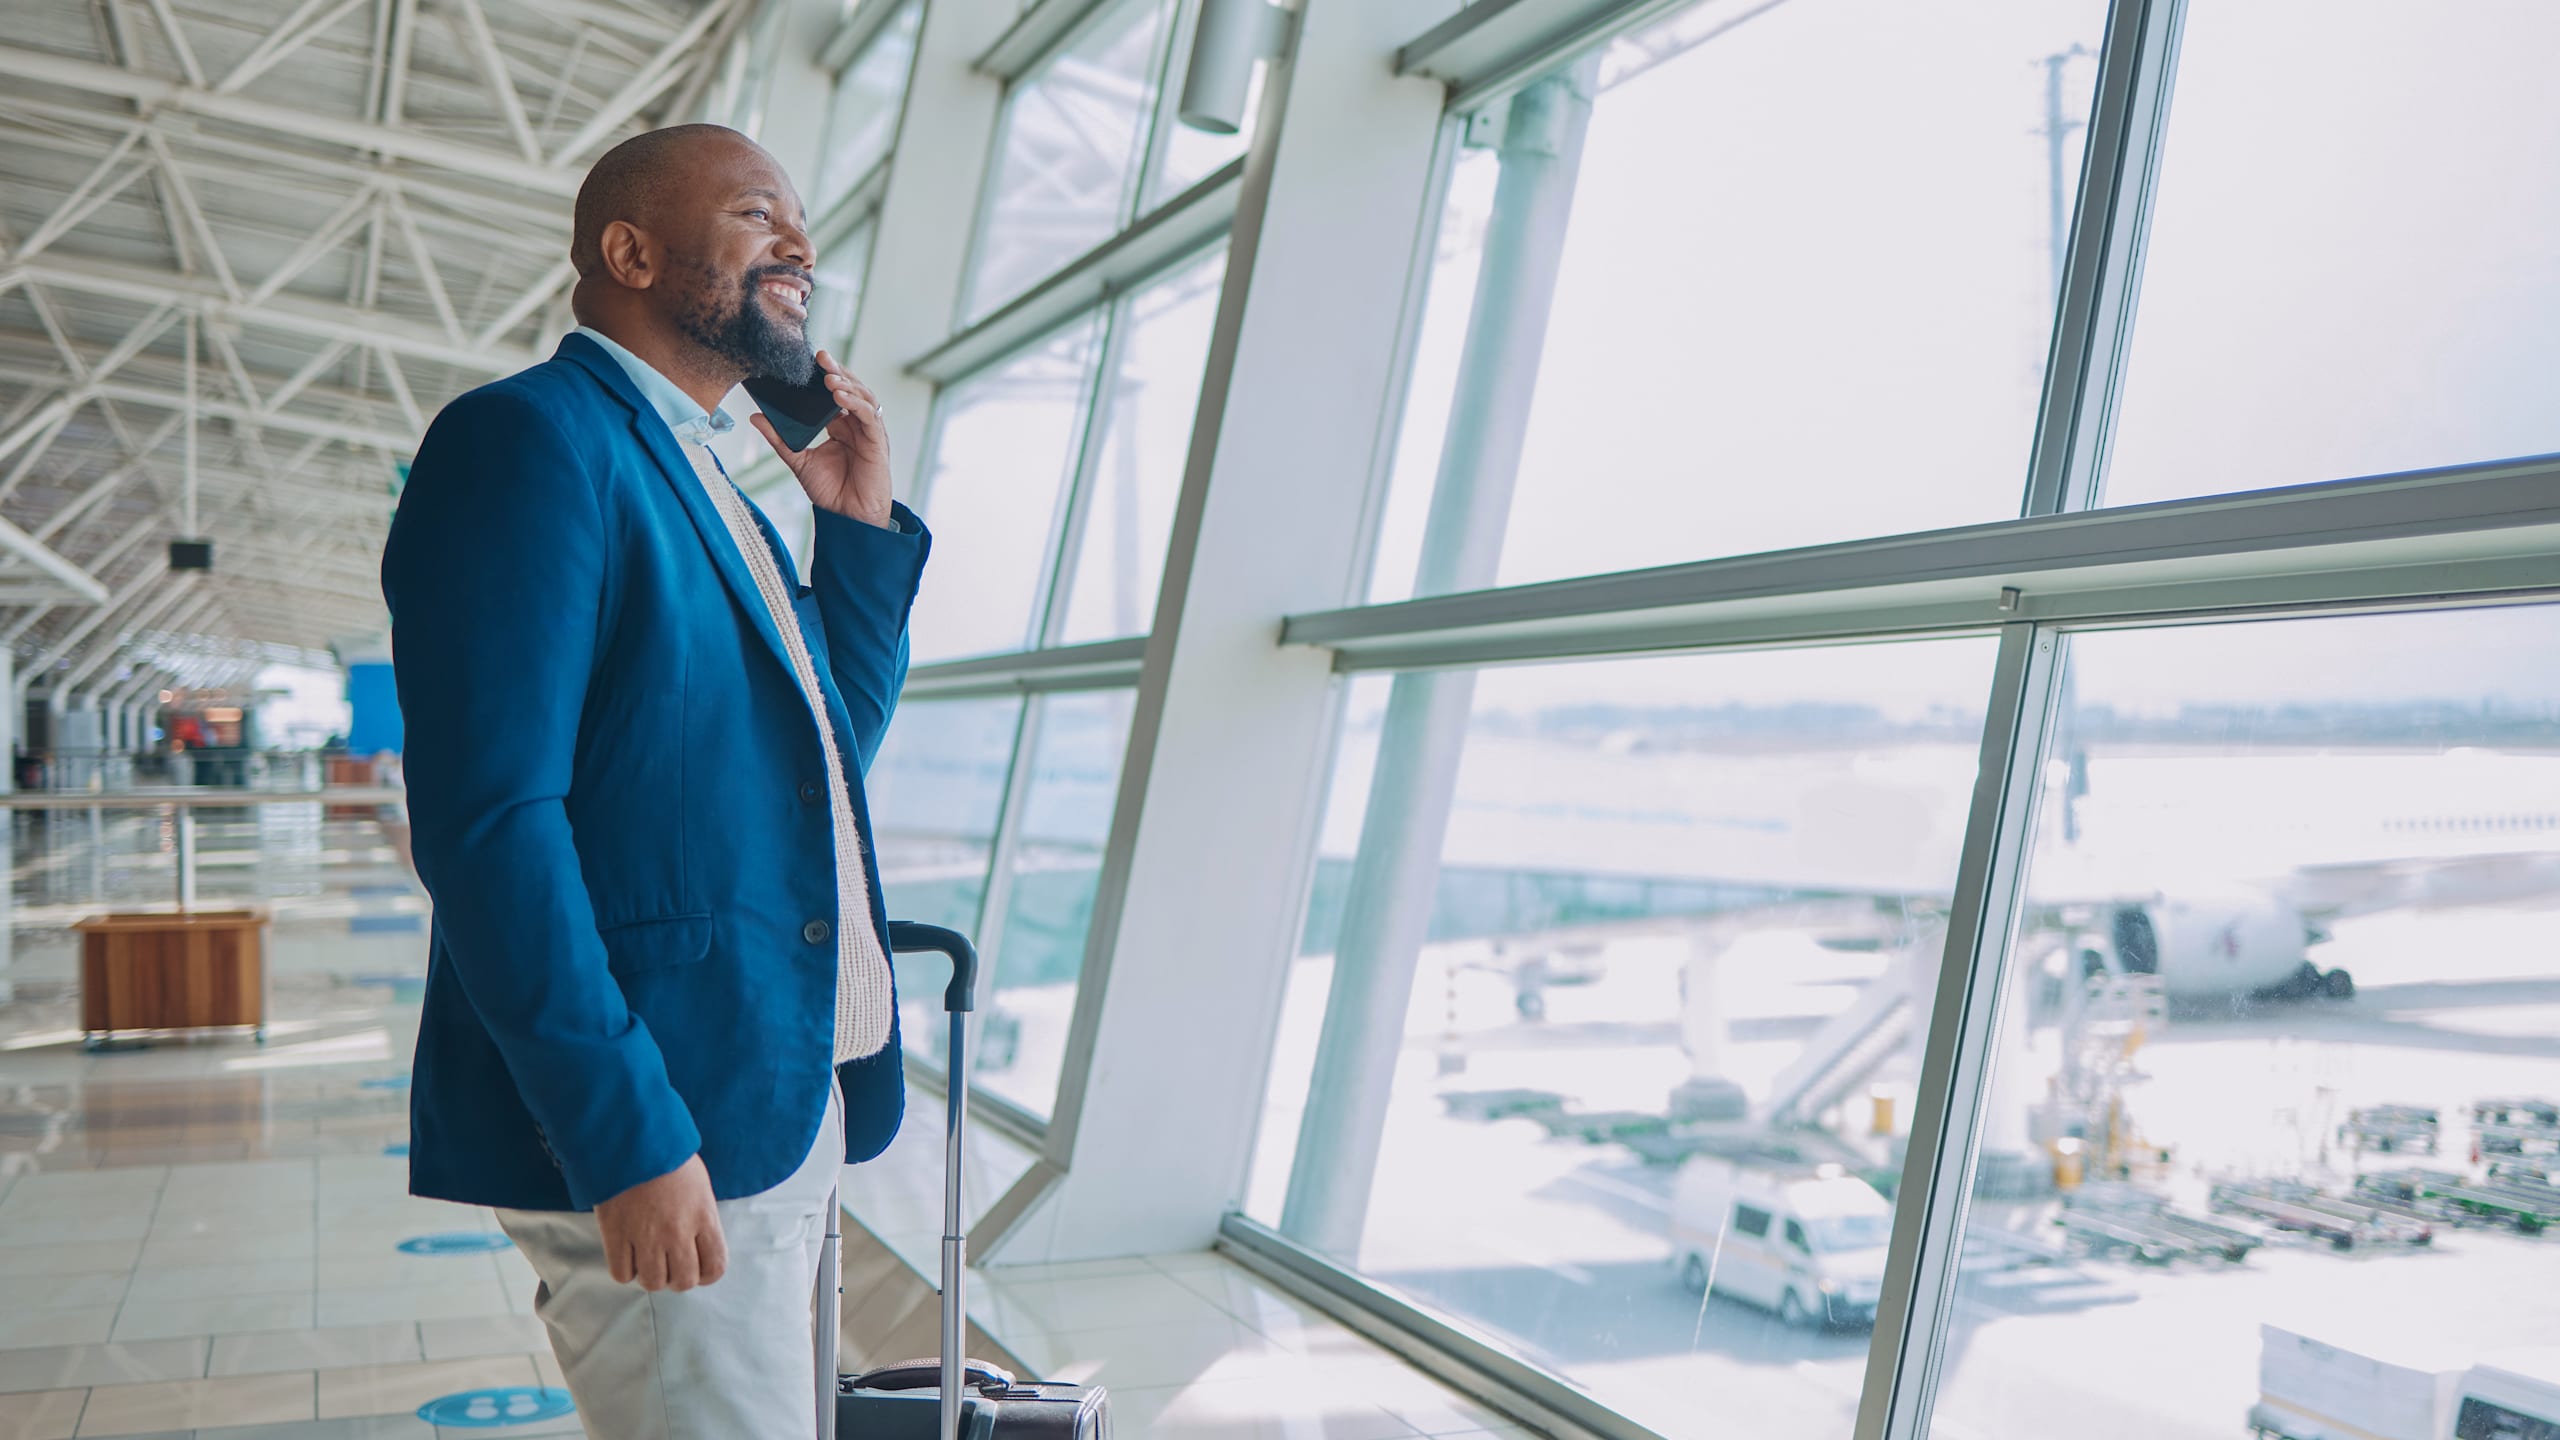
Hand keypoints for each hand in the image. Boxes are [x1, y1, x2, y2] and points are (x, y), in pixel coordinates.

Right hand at [593, 1155, 727, 1291]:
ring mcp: (646, 1236)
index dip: (706, 1274)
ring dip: (651, 1276)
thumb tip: (699, 1244)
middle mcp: (678, 1232)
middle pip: (683, 1282)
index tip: (698, 1268)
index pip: (715, 1267)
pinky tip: (627, 1254)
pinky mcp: (616, 1235)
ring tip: (647, 1259)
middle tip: (669, 1264)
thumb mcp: (700, 1184)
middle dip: (677, 1278)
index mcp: (703, 1216)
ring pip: (653, 1283)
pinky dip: (625, 1270)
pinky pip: (622, 1273)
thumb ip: (702, 1217)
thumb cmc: (669, 1156)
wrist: (632, 1138)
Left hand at [748, 349, 894, 527]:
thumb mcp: (798, 461)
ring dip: (847, 384)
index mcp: (839, 426)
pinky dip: (856, 403)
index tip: (809, 361)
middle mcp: (855, 425)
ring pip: (863, 397)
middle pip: (850, 389)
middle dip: (836, 372)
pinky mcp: (877, 442)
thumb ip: (779, 439)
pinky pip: (869, 416)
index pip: (834, 393)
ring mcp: (869, 432)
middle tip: (820, 357)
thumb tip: (755, 417)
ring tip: (828, 377)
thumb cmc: (831, 493)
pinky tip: (840, 396)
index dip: (824, 376)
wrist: (848, 519)